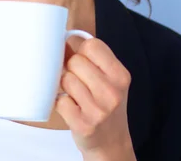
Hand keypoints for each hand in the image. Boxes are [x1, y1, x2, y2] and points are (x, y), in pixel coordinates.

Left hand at [55, 37, 135, 160]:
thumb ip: (92, 58)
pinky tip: (72, 109)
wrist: (111, 142)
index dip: (80, 49)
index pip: (92, 45)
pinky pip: (60, 100)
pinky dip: (61, 103)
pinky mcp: (84, 125)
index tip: (80, 58)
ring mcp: (99, 110)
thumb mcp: (109, 79)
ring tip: (75, 96)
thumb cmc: (105, 104)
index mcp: (121, 75)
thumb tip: (63, 39)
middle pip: (75, 61)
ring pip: (66, 79)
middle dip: (70, 69)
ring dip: (65, 87)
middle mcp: (113, 92)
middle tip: (78, 82)